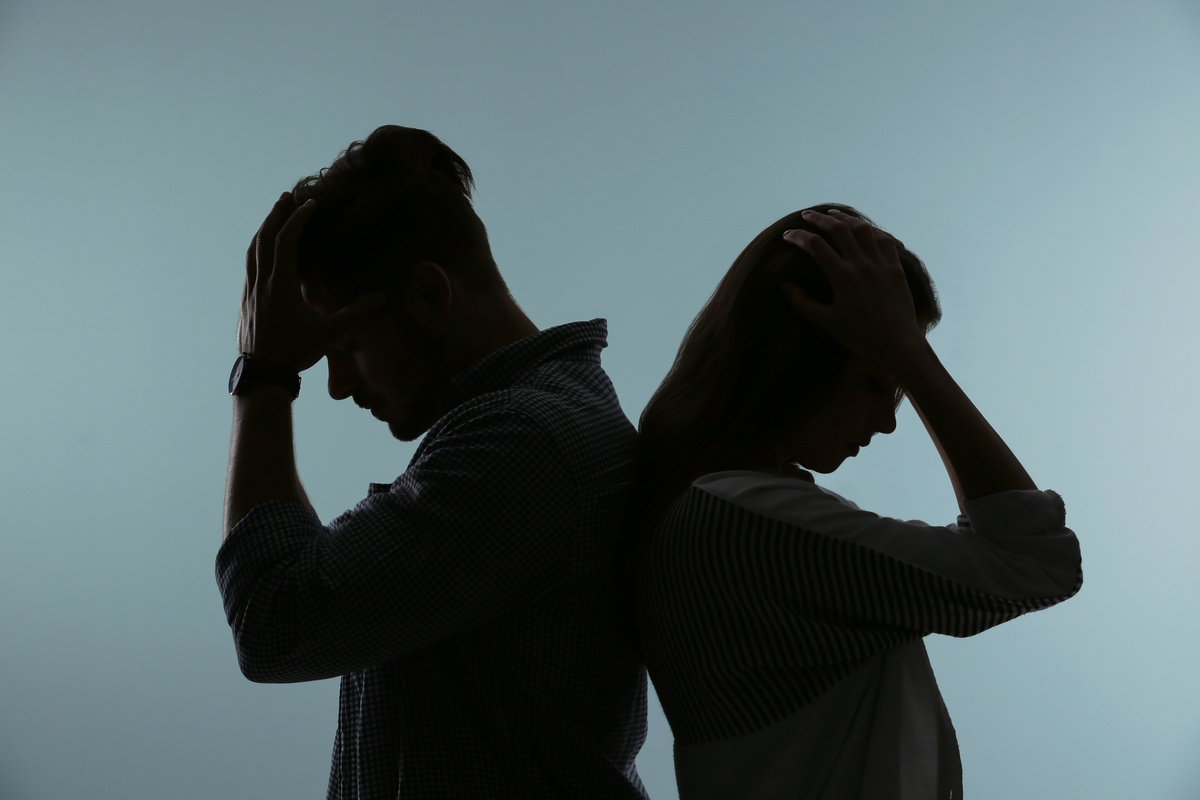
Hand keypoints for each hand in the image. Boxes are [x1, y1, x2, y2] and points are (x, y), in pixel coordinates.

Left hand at [237, 193, 385, 371]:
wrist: (263, 373)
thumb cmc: (296, 352)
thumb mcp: (330, 334)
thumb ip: (356, 314)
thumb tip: (382, 298)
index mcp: (281, 285)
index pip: (286, 241)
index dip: (298, 220)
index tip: (311, 205)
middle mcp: (262, 282)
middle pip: (264, 238)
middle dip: (275, 215)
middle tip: (286, 197)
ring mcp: (251, 291)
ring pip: (252, 251)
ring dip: (263, 229)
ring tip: (273, 217)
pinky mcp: (246, 300)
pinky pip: (249, 266)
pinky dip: (257, 250)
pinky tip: (262, 252)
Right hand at [781, 209, 924, 365]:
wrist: (897, 343)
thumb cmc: (860, 336)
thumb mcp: (827, 322)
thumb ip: (803, 304)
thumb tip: (785, 286)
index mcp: (842, 276)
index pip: (815, 246)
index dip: (798, 237)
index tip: (787, 235)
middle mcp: (861, 264)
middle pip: (839, 230)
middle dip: (819, 219)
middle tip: (806, 215)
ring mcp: (881, 263)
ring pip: (862, 229)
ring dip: (845, 218)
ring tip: (833, 215)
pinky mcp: (895, 267)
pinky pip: (884, 239)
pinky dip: (871, 230)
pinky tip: (864, 228)